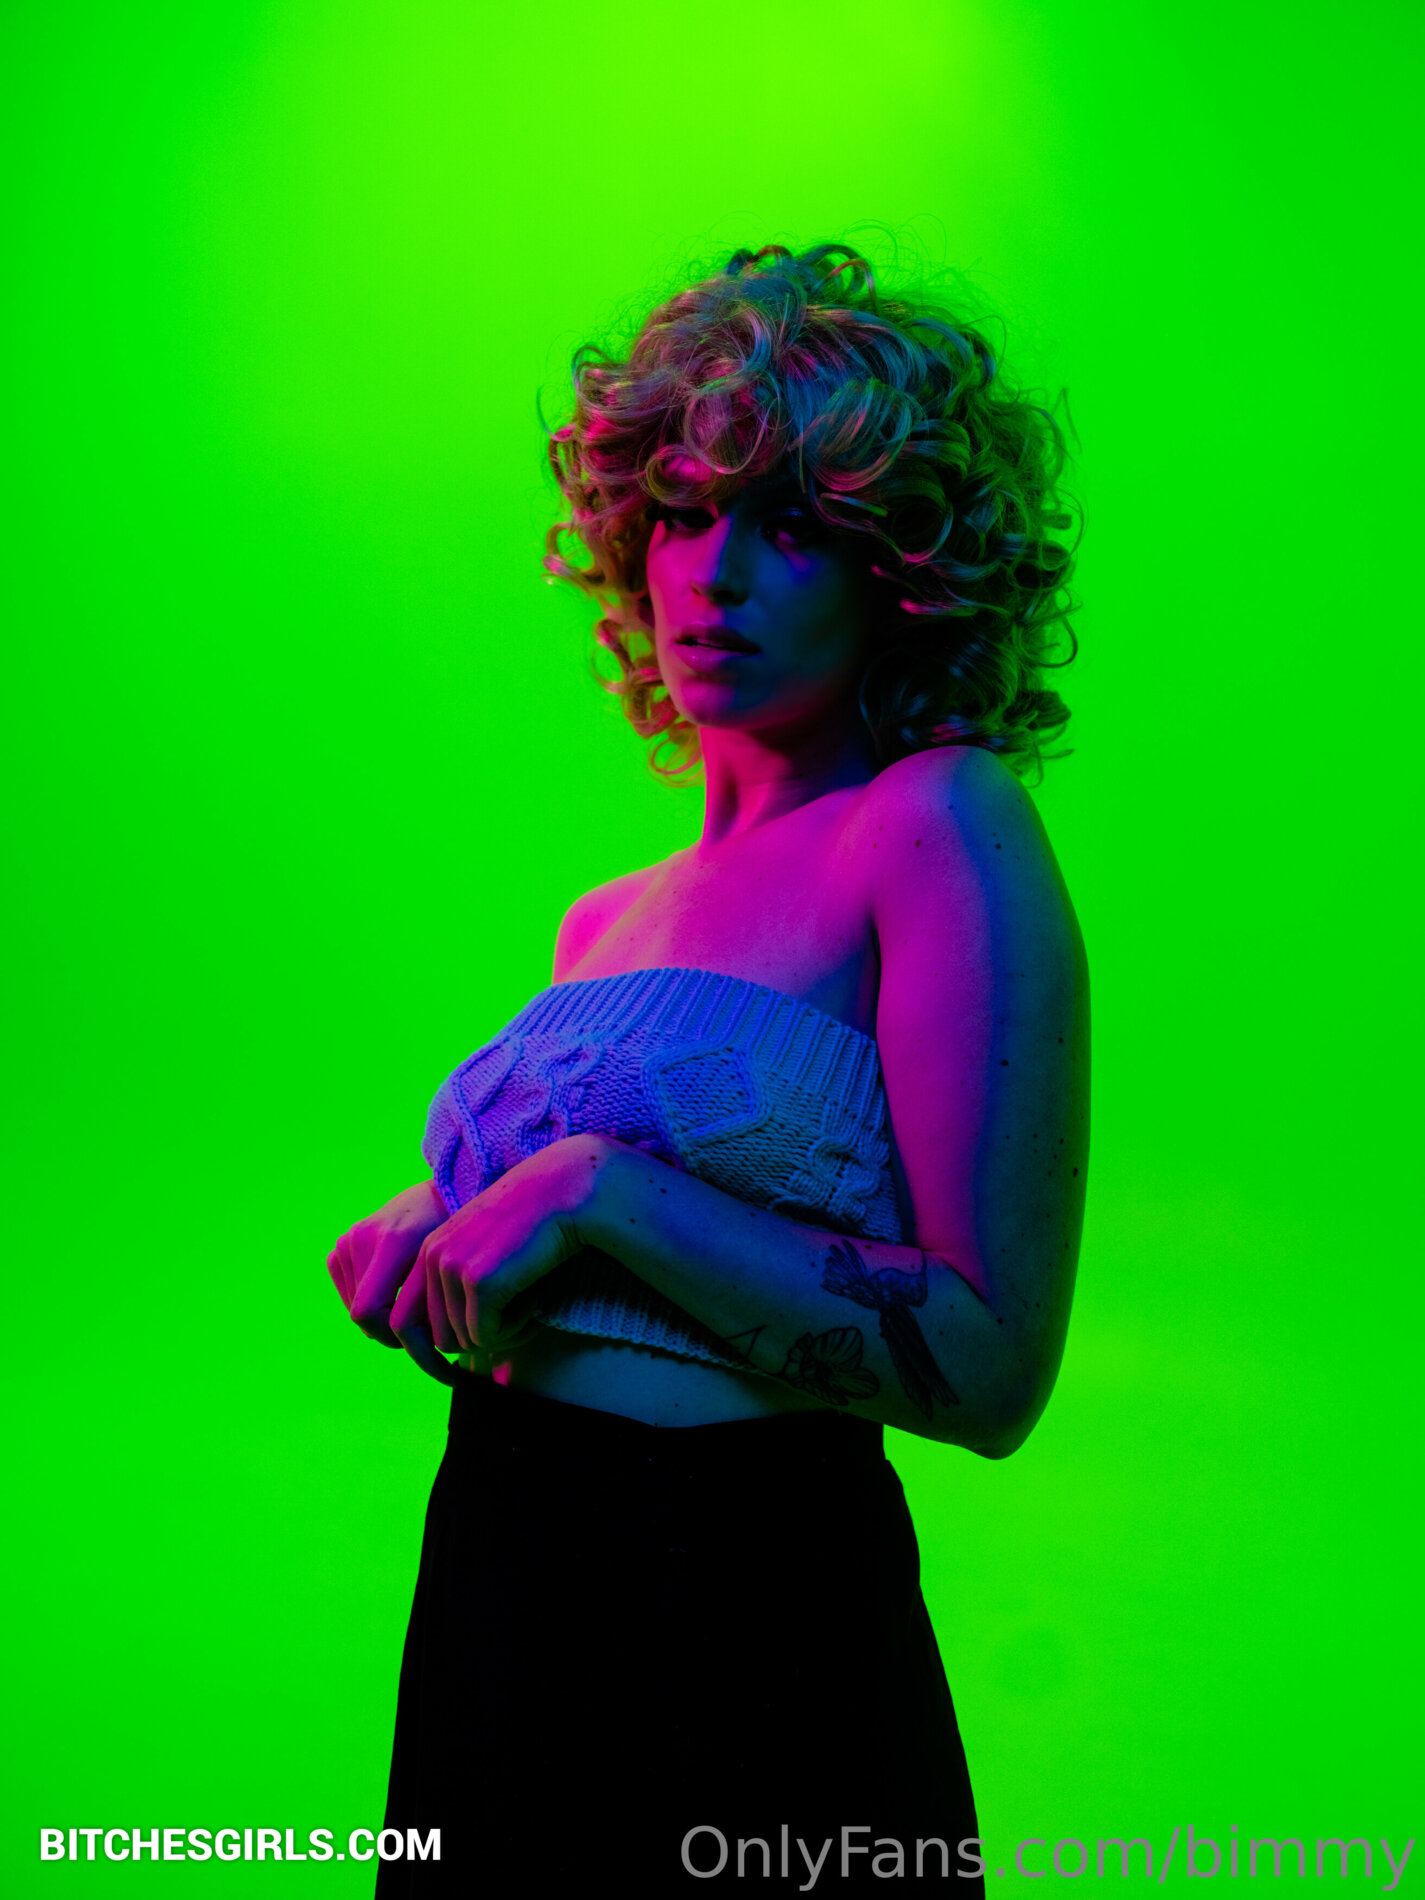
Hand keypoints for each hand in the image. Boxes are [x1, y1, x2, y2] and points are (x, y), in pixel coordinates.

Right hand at [326, 1180, 452, 1378]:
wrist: (442, 1194)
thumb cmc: (458, 1237)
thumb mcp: (451, 1268)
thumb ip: (433, 1304)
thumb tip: (423, 1350)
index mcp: (393, 1241)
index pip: (367, 1311)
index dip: (390, 1336)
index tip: (422, 1342)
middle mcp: (364, 1236)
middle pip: (359, 1312)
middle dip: (388, 1331)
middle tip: (420, 1333)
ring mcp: (350, 1238)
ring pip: (354, 1304)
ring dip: (380, 1316)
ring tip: (411, 1312)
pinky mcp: (343, 1243)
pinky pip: (348, 1290)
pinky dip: (367, 1300)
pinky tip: (394, 1296)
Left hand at [389, 1136, 619, 1370]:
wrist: (564, 1193)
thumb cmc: (534, 1227)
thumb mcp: (484, 1252)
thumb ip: (461, 1286)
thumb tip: (448, 1343)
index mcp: (429, 1250)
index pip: (411, 1322)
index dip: (442, 1344)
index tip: (471, 1351)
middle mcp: (433, 1257)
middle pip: (440, 1339)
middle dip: (479, 1340)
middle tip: (516, 1319)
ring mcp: (453, 1268)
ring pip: (464, 1342)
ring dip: (500, 1334)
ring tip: (527, 1302)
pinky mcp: (480, 1281)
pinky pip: (487, 1338)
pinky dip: (515, 1330)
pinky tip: (535, 1301)